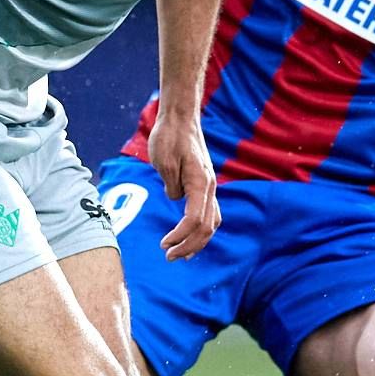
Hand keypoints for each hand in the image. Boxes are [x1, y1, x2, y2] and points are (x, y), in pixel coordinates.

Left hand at [146, 109, 218, 259]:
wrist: (180, 118)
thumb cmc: (169, 136)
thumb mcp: (163, 161)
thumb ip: (171, 186)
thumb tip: (175, 200)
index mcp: (200, 182)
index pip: (194, 219)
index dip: (180, 236)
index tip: (164, 245)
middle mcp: (209, 186)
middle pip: (206, 227)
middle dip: (189, 246)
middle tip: (169, 257)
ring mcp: (209, 185)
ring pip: (212, 222)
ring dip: (197, 242)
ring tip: (182, 255)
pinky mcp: (204, 184)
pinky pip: (209, 213)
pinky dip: (201, 230)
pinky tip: (190, 237)